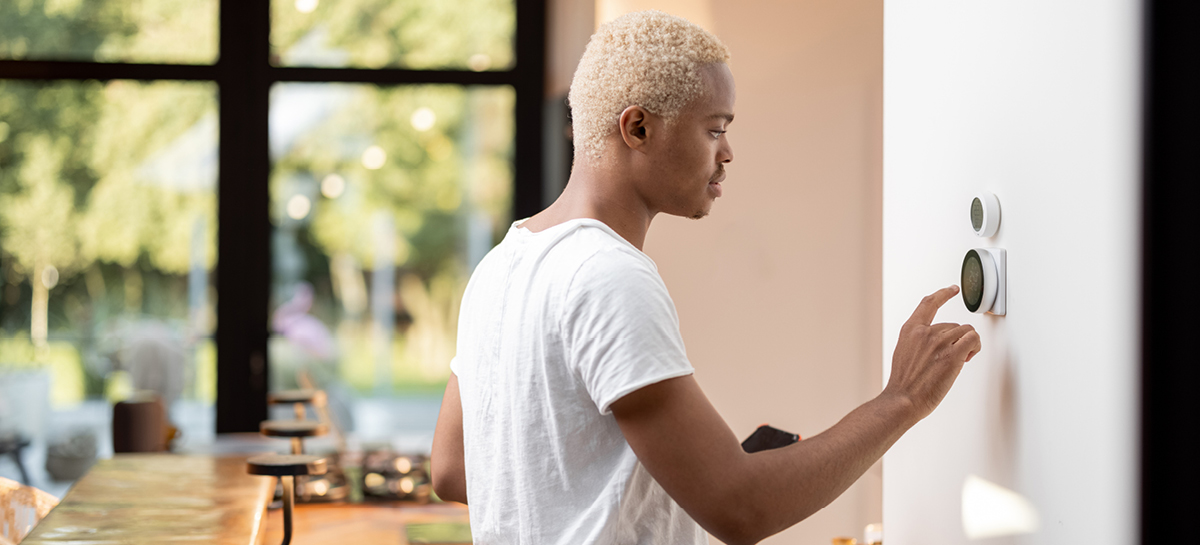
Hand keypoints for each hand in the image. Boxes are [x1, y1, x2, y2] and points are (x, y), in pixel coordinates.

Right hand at [884, 285, 981, 420]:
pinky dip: (975, 347)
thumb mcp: (903, 353)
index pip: (928, 304)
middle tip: (954, 357)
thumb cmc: (904, 384)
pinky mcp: (953, 355)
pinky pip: (973, 340)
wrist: (903, 400)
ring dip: (967, 345)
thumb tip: (938, 344)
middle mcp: (925, 332)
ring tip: (960, 360)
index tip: (951, 289)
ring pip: (966, 332)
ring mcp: (939, 342)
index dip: (942, 294)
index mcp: (911, 330)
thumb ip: (919, 342)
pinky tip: (969, 357)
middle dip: (957, 340)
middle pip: (954, 324)